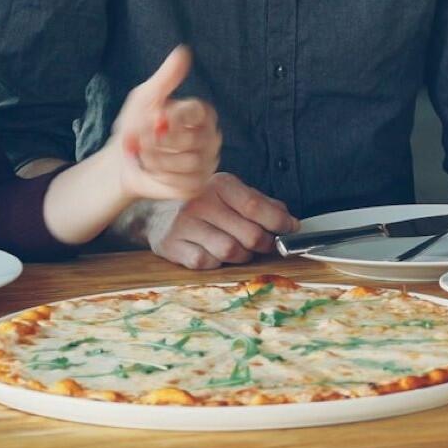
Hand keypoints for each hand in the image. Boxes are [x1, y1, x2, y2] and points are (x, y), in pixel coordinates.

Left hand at [112, 45, 221, 203]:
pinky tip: (153, 171)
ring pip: (189, 162)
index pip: (200, 112)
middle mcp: (210, 137)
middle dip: (159, 141)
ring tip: (144, 155)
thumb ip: (166, 77)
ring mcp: (206, 162)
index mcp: (201, 113)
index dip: (174, 117)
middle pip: (194, 139)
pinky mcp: (197, 184)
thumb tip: (183, 51)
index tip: (155, 116)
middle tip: (140, 140)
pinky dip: (162, 177)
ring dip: (157, 160)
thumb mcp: (146, 96)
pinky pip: (185, 182)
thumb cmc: (135, 125)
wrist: (121, 160)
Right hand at [143, 171, 296, 270]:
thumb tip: (291, 222)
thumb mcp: (233, 194)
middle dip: (264, 244)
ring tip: (240, 249)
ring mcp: (184, 224)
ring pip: (230, 251)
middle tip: (266, 245)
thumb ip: (262, 205)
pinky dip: (217, 263)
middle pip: (249, 234)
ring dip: (242, 255)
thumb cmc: (205, 203)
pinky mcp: (172, 245)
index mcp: (219, 184)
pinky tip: (214, 253)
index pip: (255, 206)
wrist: (156, 212)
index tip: (291, 229)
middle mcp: (200, 201)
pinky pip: (207, 264)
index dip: (278, 222)